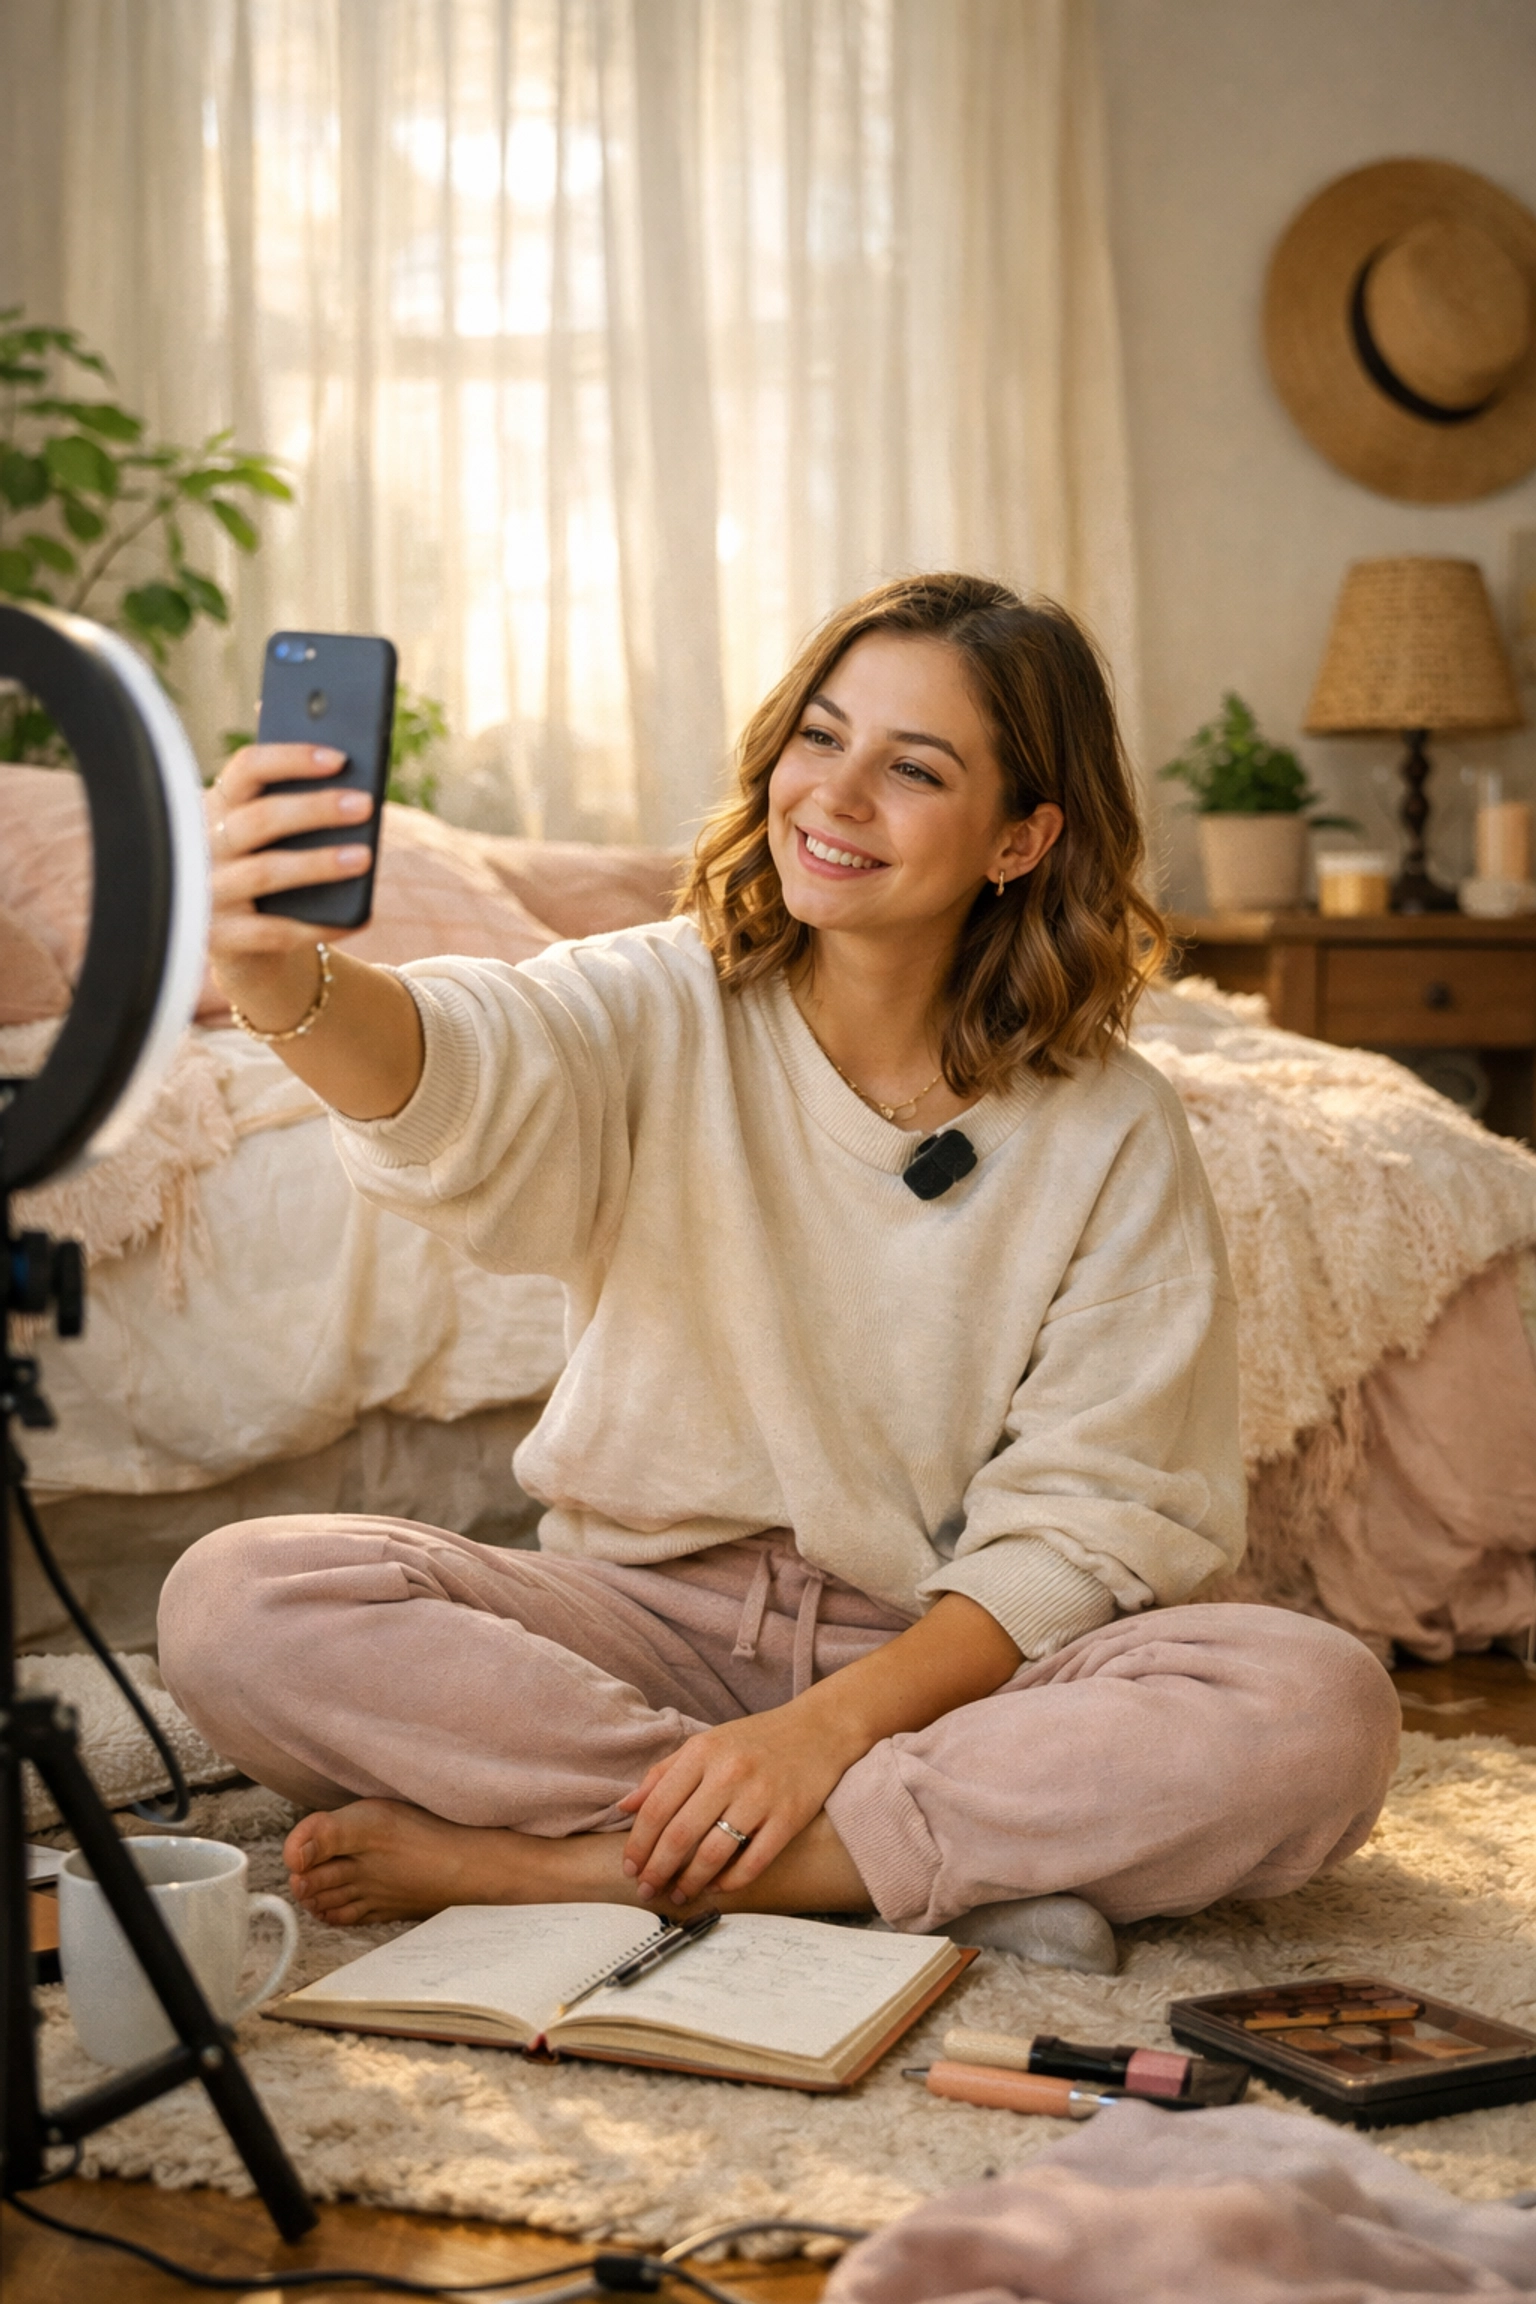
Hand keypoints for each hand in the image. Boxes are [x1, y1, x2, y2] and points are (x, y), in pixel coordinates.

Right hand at [206, 743, 372, 1017]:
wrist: (241, 945)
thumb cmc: (269, 871)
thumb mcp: (273, 837)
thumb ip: (297, 807)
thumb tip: (353, 787)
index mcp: (217, 806)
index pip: (247, 769)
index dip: (291, 760)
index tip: (340, 759)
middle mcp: (203, 846)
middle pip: (259, 818)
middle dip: (315, 809)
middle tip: (364, 805)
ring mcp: (207, 892)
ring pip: (264, 872)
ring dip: (318, 864)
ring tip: (364, 858)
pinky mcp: (219, 938)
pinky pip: (273, 931)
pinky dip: (321, 924)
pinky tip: (360, 918)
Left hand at [617, 1699, 862, 1906]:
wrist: (818, 1729)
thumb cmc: (755, 1740)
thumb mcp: (706, 1744)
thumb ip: (663, 1773)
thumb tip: (625, 1807)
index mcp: (703, 1752)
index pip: (658, 1807)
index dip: (639, 1844)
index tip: (630, 1867)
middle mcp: (729, 1772)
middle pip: (681, 1835)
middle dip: (657, 1870)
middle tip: (646, 1889)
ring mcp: (761, 1796)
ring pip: (714, 1854)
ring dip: (690, 1882)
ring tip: (678, 1894)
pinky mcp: (789, 1818)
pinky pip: (753, 1862)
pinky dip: (730, 1882)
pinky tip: (716, 1887)